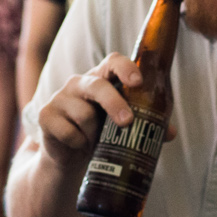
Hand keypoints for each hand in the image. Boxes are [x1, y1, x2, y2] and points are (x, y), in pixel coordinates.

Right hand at [33, 54, 172, 171]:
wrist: (68, 155)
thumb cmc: (100, 133)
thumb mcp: (121, 127)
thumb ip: (146, 124)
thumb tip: (169, 133)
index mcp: (101, 79)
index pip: (112, 61)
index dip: (125, 68)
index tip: (138, 82)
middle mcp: (80, 83)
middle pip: (97, 86)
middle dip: (114, 103)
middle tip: (127, 122)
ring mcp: (60, 98)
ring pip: (84, 115)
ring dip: (94, 134)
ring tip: (94, 141)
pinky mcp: (46, 115)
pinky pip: (68, 132)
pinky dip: (78, 143)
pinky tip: (78, 145)